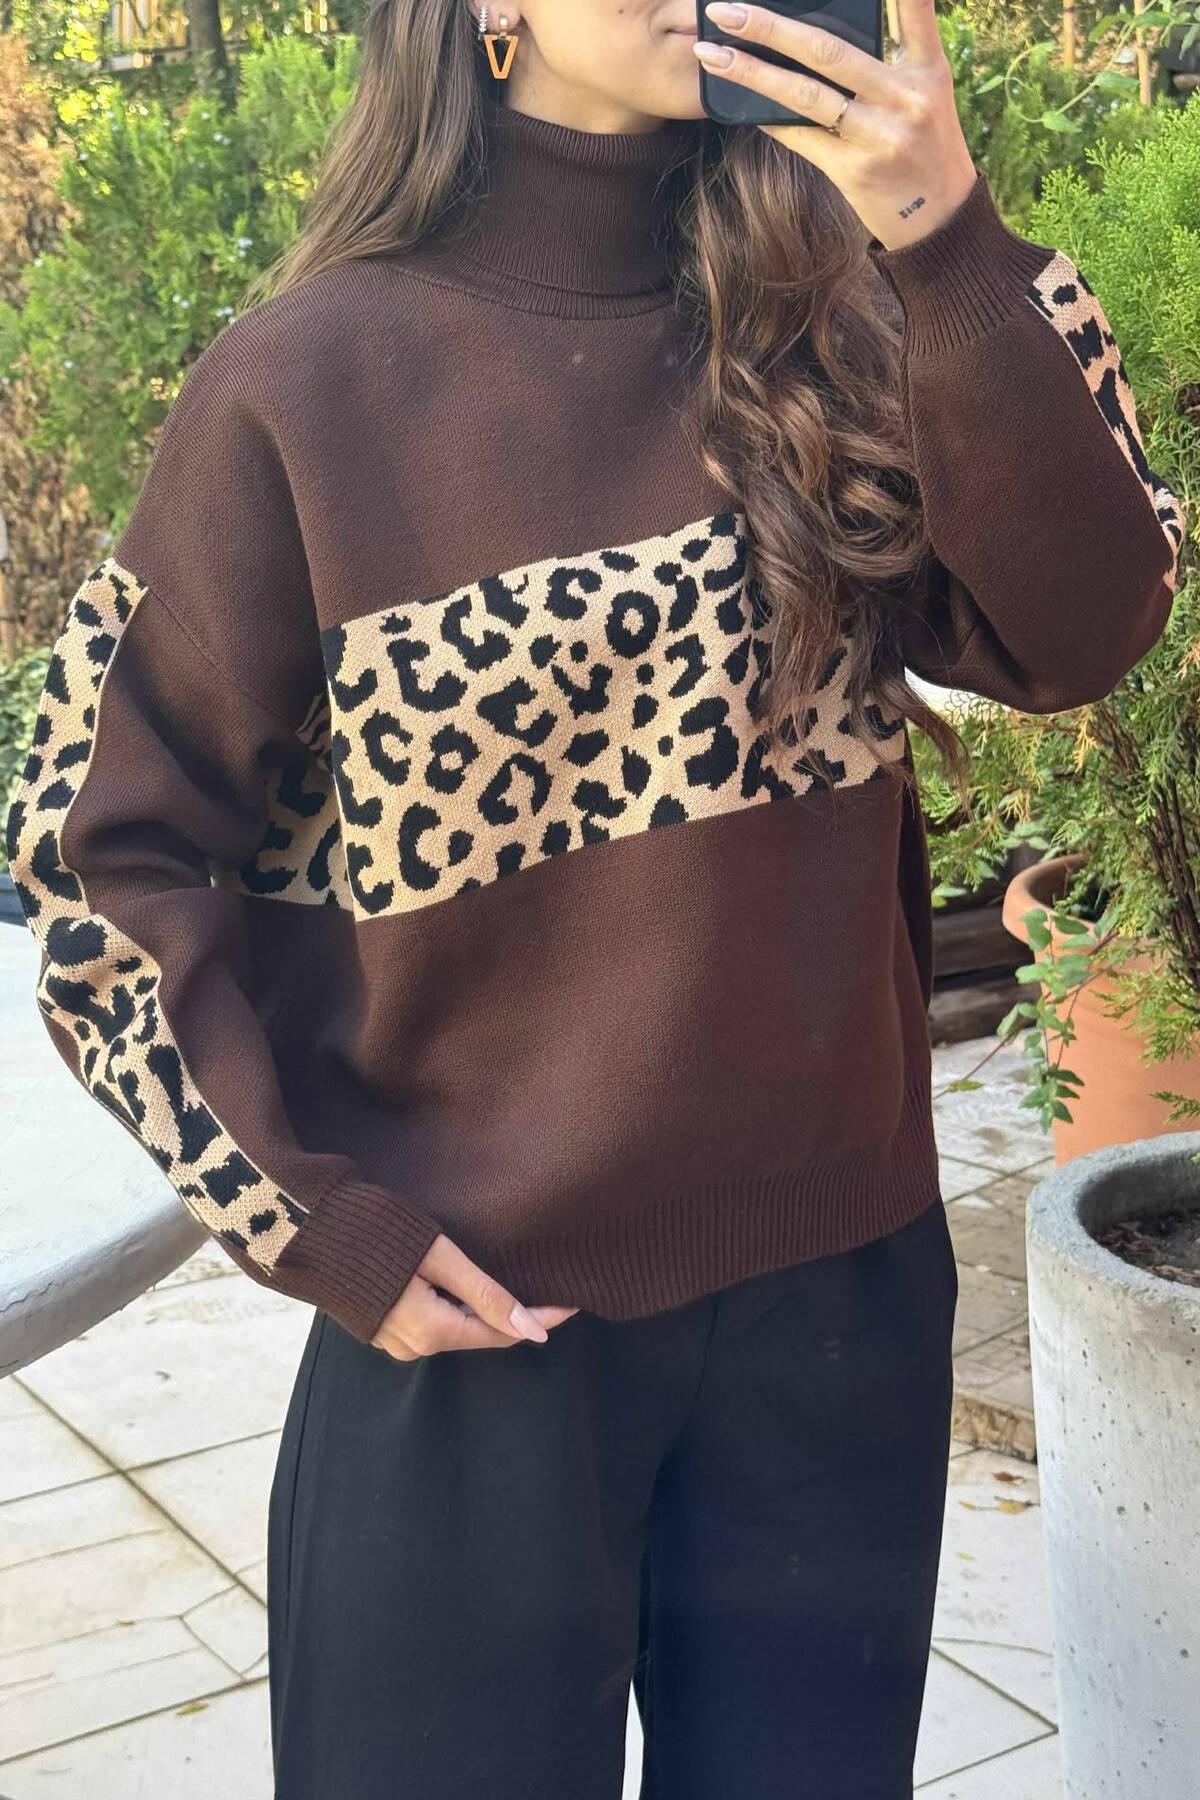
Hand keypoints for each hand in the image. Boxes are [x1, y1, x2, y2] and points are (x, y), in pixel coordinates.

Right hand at [371, 1231, 580, 1359]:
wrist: (305, 1229)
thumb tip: (534, 1330)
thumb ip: (486, 1293)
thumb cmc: (376, 1234)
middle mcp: (414, 1347)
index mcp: (431, 1331)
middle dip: (515, 1317)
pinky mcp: (381, 1328)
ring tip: (514, 1286)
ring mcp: (394, 1341)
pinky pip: (433, 1325)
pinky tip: (467, 1288)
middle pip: (480, 1335)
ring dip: (484, 1313)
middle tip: (550, 1291)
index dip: (540, 1319)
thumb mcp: (439, 1256)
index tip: (573, 1304)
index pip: (502, 1334)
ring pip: (456, 1331)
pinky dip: (456, 1309)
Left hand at [695, 0, 977, 252]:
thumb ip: (891, 60)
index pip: (913, 9)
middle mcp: (905, 97)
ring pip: (804, 95)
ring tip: (711, 54)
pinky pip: (800, 137)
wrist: (941, 219)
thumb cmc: (926, 147)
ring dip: (751, 73)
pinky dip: (768, 119)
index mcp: (927, 69)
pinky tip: (739, 102)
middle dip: (771, 27)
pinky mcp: (854, 171)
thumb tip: (819, 36)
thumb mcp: (928, 93)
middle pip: (827, 51)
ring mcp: (878, 136)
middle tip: (725, 11)